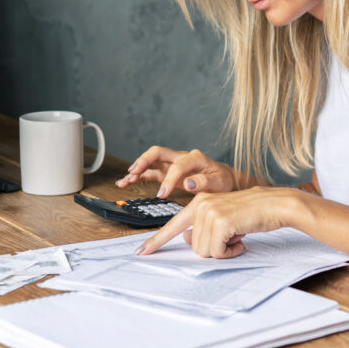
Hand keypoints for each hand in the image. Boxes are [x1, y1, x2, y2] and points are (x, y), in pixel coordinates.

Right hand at [115, 146, 237, 197]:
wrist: (224, 179)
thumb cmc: (222, 181)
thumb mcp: (220, 183)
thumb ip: (205, 182)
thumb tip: (189, 184)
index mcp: (195, 158)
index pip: (177, 165)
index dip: (169, 180)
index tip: (162, 195)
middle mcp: (181, 157)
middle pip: (158, 152)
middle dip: (144, 161)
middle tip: (134, 172)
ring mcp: (172, 163)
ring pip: (151, 161)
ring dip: (137, 169)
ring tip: (125, 180)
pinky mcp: (168, 172)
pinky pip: (150, 172)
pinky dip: (138, 176)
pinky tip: (126, 182)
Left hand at [135, 186, 304, 257]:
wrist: (273, 204)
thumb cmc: (250, 213)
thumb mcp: (222, 219)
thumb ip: (203, 228)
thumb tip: (190, 240)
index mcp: (198, 202)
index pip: (172, 225)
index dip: (156, 241)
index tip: (141, 252)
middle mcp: (200, 205)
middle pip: (194, 246)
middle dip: (214, 248)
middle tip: (230, 237)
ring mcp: (209, 212)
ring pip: (205, 251)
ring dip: (223, 250)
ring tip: (236, 235)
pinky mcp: (220, 221)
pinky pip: (218, 251)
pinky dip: (230, 251)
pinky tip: (240, 238)